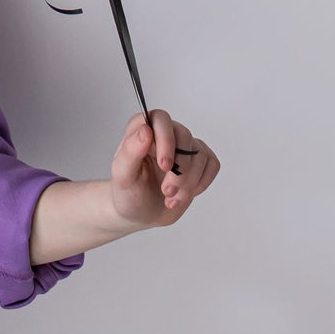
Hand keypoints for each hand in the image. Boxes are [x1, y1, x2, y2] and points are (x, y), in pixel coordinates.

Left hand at [109, 107, 219, 231]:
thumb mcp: (122, 175)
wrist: (142, 213)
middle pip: (184, 137)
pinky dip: (201, 183)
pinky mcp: (197, 162)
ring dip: (188, 183)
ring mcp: (183, 147)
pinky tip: (185, 194)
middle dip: (179, 170)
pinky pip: (212, 164)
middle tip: (166, 191)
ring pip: (199, 154)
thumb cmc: (129, 193)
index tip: (165, 166)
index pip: (161, 119)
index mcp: (141, 129)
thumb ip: (130, 151)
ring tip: (170, 197)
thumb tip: (145, 129)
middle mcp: (164, 133)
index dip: (167, 140)